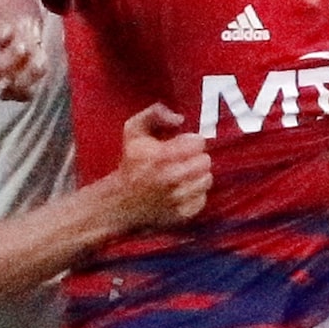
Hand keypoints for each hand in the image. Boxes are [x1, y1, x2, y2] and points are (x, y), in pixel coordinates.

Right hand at [0, 0, 49, 102]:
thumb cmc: (16, 15)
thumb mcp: (28, 37)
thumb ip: (21, 65)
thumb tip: (10, 97)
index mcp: (35, 39)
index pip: (37, 67)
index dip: (23, 84)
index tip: (3, 96)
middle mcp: (23, 29)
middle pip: (16, 55)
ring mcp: (5, 15)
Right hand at [107, 105, 212, 228]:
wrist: (122, 201)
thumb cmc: (131, 163)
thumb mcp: (133, 130)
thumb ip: (155, 114)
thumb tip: (179, 119)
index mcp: (161, 156)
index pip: (198, 143)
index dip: (191, 140)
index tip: (182, 143)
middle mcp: (172, 178)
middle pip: (205, 161)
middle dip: (196, 157)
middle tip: (185, 159)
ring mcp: (178, 198)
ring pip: (207, 179)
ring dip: (197, 175)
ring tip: (184, 174)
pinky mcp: (183, 213)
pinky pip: (203, 198)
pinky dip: (195, 193)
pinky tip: (182, 189)